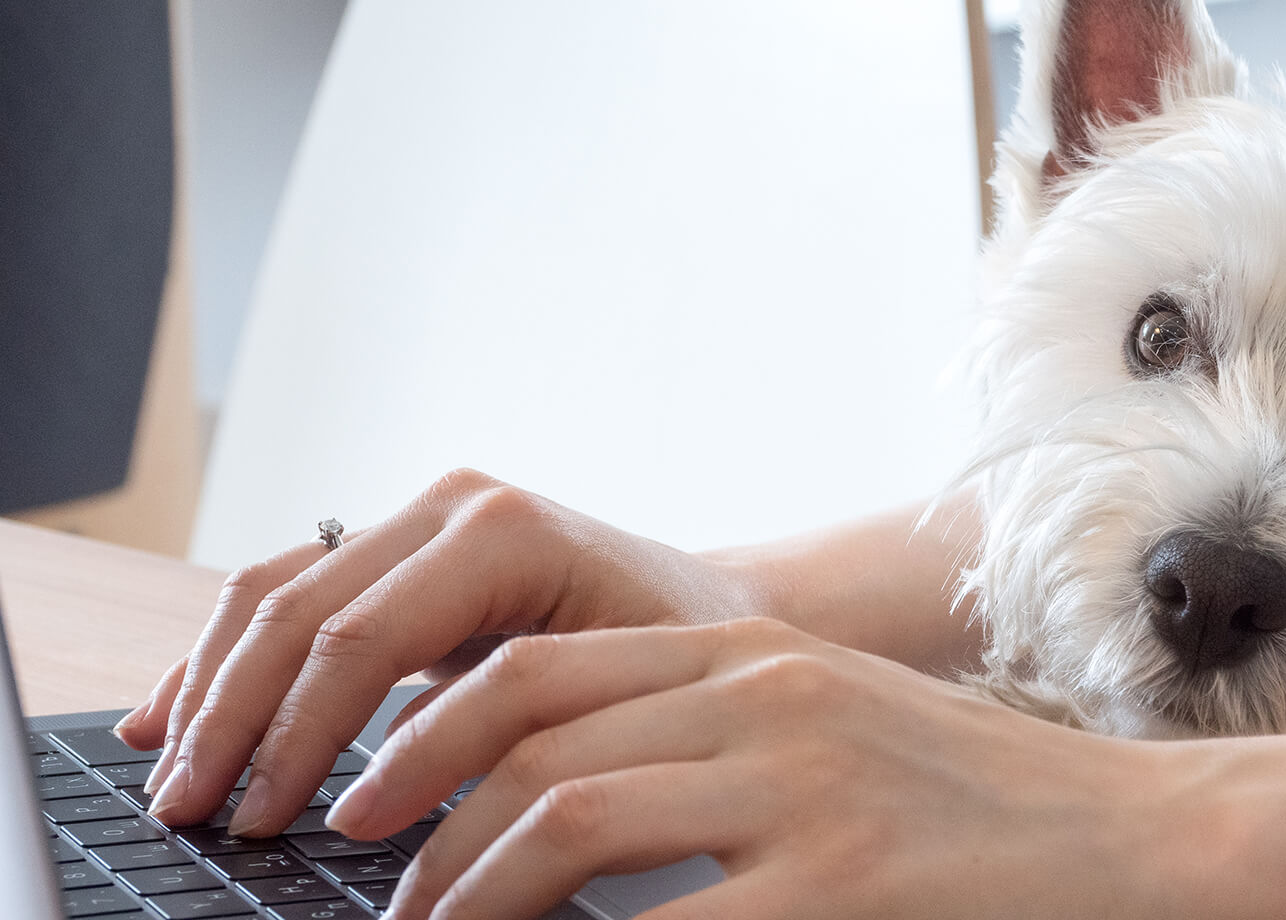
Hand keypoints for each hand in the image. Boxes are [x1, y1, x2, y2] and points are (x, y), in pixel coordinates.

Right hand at [113, 468, 775, 834]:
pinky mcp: (397, 550)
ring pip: (272, 593)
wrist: (719, 615)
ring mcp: (418, 520)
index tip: (260, 822)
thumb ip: (511, 738)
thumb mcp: (617, 700)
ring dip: (208, 691)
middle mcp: (450, 508)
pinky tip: (171, 718)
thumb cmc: (687, 663)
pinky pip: (287, 594)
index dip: (297, 736)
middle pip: (297, 611)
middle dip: (231, 721)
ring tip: (170, 784)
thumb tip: (382, 807)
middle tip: (189, 815)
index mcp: (504, 533)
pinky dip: (225, 660)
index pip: (360, 638)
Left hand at [325, 618, 1189, 919]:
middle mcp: (763, 698)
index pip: (537, 674)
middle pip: (529, 740)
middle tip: (372, 894)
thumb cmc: (970, 795)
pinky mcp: (838, 885)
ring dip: (467, 894)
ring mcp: (801, 788)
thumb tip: (557, 793)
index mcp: (750, 653)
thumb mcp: (828, 728)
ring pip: (566, 820)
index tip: (364, 805)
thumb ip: (707, 738)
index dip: (426, 738)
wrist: (1124, 834)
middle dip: (419, 823)